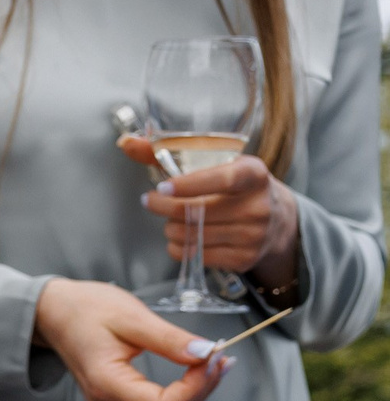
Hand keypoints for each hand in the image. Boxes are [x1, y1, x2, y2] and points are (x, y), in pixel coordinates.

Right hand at [32, 278, 225, 400]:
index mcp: (106, 384)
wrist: (54, 313)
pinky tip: (195, 371)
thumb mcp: (131, 317)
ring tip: (213, 361)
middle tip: (222, 356)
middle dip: (202, 387)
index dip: (198, 386)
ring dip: (195, 390)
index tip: (215, 358)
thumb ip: (170, 339)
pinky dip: (182, 391)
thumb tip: (205, 353)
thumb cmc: (84, 310)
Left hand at [117, 135, 299, 287]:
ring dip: (170, 228)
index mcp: (253, 174)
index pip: (222, 179)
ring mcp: (253, 235)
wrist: (277, 220)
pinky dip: (178, 247)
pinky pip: (194, 255)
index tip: (161, 188)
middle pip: (194, 212)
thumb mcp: (215, 163)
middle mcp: (258, 205)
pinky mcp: (244, 258)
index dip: (189, 185)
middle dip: (163, 207)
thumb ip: (168, 152)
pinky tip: (184, 236)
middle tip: (151, 201)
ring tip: (174, 219)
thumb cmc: (233, 186)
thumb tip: (125, 142)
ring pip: (190, 236)